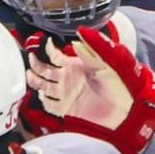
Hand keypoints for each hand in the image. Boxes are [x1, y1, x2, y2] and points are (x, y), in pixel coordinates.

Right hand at [24, 25, 154, 153]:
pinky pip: (50, 104)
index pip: (57, 56)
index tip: (45, 43)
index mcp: (77, 66)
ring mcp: (67, 94)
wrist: (125, 112)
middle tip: (30, 58)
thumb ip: (91, 53)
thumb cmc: (120, 86)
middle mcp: (69, 80)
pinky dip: (43, 100)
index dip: (50, 49)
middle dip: (36, 64)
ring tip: (29, 75)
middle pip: (46, 70)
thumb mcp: (106, 65)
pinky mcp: (67, 109)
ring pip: (44, 86)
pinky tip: (41, 95)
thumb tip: (75, 41)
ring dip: (35, 80)